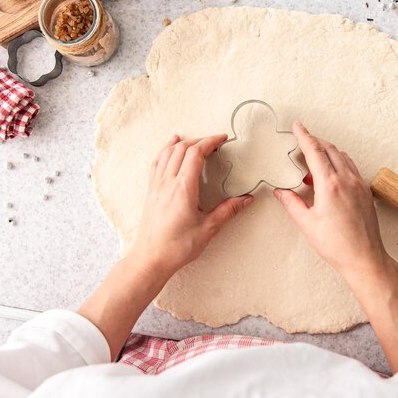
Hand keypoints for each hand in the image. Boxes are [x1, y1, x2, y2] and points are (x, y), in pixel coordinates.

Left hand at [129, 134, 252, 277]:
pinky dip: (165, 150)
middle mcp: (167, 183)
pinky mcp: (151, 192)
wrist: (151, 259)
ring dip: (183, 143)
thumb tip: (246, 199)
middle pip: (182, 149)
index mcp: (183, 188)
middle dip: (200, 140)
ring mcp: (156, 186)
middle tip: (214, 142)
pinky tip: (169, 148)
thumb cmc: (177, 246)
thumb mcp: (208, 228)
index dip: (210, 141)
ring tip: (195, 140)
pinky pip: (157, 163)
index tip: (222, 139)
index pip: (196, 153)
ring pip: (167, 153)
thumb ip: (228, 210)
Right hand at [274, 122, 397, 289]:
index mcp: (330, 185)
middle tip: (303, 140)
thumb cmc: (337, 245)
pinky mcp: (366, 192)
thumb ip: (291, 203)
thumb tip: (280, 191)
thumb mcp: (307, 223)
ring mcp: (359, 185)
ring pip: (343, 157)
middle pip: (330, 149)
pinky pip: (352, 168)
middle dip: (315, 141)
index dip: (304, 136)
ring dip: (328, 152)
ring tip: (313, 161)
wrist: (364, 258)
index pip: (315, 151)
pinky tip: (330, 176)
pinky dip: (339, 164)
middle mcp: (347, 180)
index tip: (297, 126)